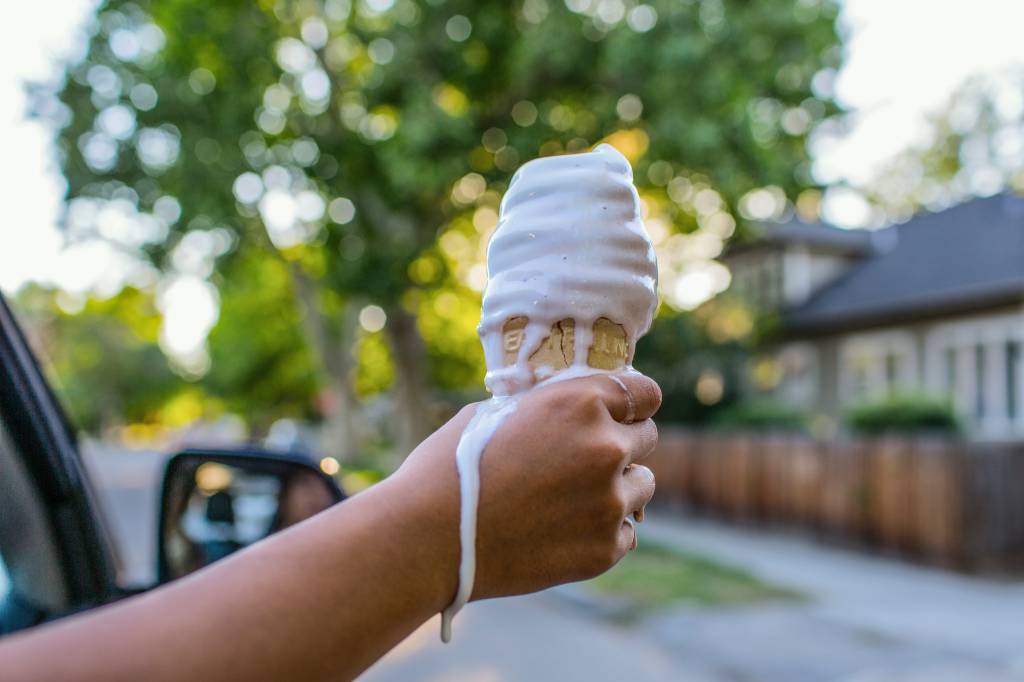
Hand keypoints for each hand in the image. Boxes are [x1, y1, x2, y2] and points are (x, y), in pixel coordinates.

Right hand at [395, 371, 660, 603]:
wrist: (426, 539)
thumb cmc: (447, 468)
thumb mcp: (495, 413)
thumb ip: (544, 408)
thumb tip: (567, 409)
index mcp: (580, 402)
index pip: (646, 393)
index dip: (634, 402)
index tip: (624, 413)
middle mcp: (605, 447)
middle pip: (647, 438)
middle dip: (621, 444)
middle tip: (584, 460)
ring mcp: (609, 502)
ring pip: (643, 486)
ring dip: (617, 488)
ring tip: (571, 498)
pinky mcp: (604, 549)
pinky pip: (626, 532)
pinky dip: (604, 530)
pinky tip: (564, 530)